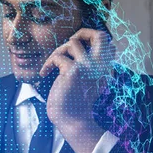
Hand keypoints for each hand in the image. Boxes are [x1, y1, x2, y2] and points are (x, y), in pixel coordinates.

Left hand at [39, 28, 114, 152]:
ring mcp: (88, 67)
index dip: (91, 40)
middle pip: (100, 35)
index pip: (108, 44)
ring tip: (51, 65)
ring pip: (72, 43)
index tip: (77, 50)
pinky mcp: (73, 71)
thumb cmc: (74, 103)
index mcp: (105, 69)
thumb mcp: (84, 81)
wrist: (72, 120)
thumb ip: (86, 66)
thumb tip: (76, 46)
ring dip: (57, 51)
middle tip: (71, 41)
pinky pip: (57, 57)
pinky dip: (47, 64)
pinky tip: (44, 74)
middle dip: (83, 32)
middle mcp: (100, 66)